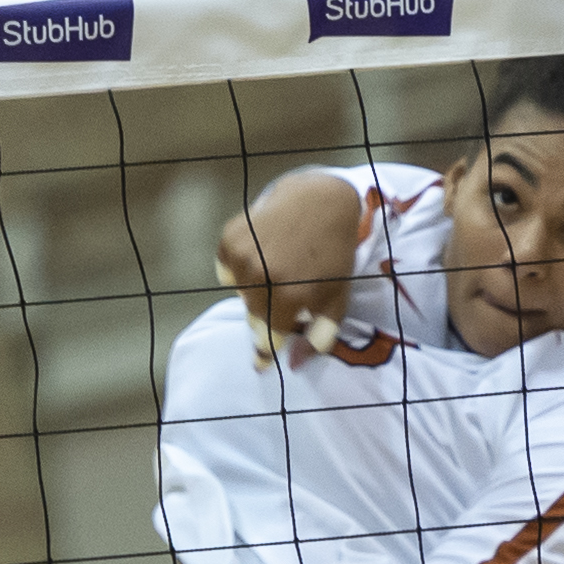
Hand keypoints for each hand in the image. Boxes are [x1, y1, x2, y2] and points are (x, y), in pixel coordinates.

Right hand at [216, 174, 360, 369]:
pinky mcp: (230, 238)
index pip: (268, 337)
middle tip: (283, 294)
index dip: (269, 346)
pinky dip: (239, 268)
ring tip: (276, 269)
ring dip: (255, 290)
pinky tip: (261, 254)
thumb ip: (320, 335)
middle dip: (268, 313)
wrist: (321, 201)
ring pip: (240, 293)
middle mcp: (262, 279)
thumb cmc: (333, 253)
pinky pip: (226, 270)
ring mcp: (243, 256)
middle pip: (254, 315)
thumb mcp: (337, 297)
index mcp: (289, 296)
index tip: (264, 359)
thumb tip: (295, 363)